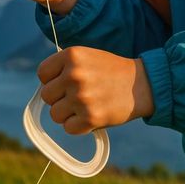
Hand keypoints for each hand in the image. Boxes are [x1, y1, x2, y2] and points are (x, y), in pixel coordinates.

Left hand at [37, 47, 154, 134]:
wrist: (141, 84)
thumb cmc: (111, 71)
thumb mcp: (87, 57)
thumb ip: (64, 67)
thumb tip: (44, 87)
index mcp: (72, 55)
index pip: (43, 74)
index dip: (52, 80)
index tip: (65, 83)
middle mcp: (74, 74)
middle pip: (46, 96)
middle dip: (60, 98)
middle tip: (78, 96)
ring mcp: (81, 97)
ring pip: (55, 114)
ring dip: (68, 114)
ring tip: (86, 106)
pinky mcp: (91, 117)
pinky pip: (69, 128)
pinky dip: (78, 126)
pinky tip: (91, 116)